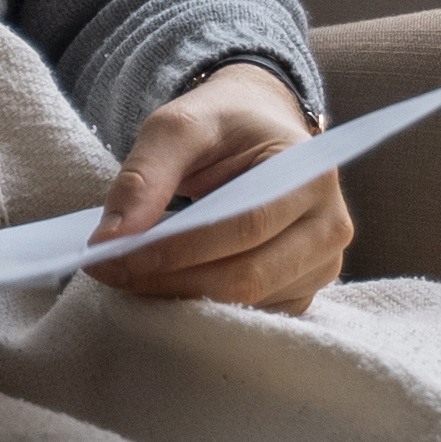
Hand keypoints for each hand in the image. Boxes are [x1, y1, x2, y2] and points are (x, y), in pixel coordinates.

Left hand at [86, 63, 347, 313]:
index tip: (112, 255)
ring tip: (131, 276)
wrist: (260, 129)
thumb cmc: (223, 125)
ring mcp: (322, 265)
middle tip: (110, 272)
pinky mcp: (303, 291)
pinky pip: (250, 316)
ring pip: (247, 304)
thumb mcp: (179, 126)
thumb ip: (144, 175)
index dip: (176, 250)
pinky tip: (167, 286)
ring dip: (181, 298)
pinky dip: (201, 307)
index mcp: (310, 173)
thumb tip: (110, 238)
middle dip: (170, 280)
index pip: (243, 227)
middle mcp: (330, 225)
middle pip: (247, 276)